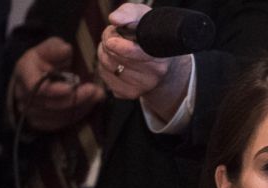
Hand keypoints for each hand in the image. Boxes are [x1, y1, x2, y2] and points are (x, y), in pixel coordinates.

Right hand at [12, 37, 105, 131]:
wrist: (39, 75)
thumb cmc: (46, 59)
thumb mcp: (50, 47)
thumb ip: (56, 48)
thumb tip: (65, 50)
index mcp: (24, 72)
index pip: (35, 86)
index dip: (55, 90)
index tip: (74, 85)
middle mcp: (23, 94)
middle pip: (50, 104)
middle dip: (76, 98)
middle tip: (96, 91)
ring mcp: (30, 111)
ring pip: (58, 116)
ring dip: (81, 107)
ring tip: (97, 96)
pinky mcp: (41, 122)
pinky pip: (61, 123)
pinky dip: (78, 114)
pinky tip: (89, 104)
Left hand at [96, 3, 192, 122]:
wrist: (162, 60)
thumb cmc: (150, 33)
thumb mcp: (143, 17)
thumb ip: (129, 13)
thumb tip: (114, 19)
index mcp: (160, 56)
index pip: (136, 55)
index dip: (121, 47)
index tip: (110, 41)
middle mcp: (154, 75)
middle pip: (115, 58)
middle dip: (109, 42)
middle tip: (114, 35)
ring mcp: (142, 87)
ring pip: (107, 67)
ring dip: (105, 53)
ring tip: (116, 46)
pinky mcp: (129, 94)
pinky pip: (105, 77)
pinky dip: (105, 67)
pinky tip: (117, 61)